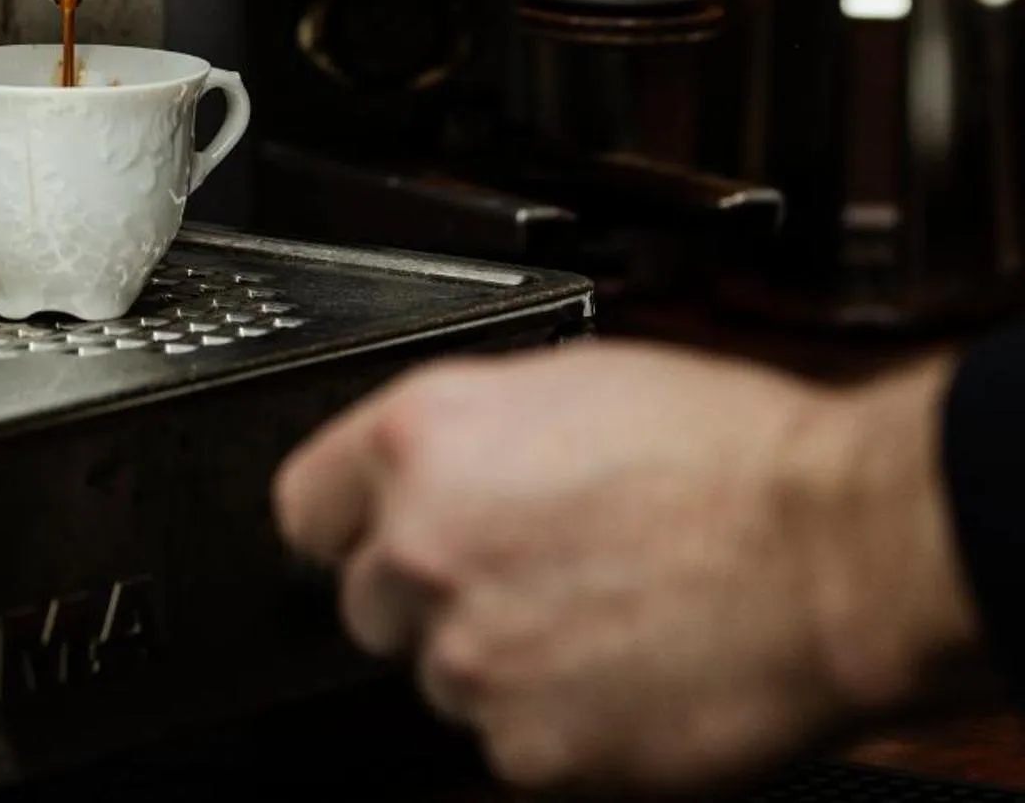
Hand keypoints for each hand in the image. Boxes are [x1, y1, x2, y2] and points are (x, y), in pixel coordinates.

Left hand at [273, 341, 977, 792]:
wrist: (830, 551)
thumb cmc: (726, 455)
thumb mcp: (565, 382)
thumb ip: (471, 435)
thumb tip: (437, 467)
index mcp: (420, 438)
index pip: (305, 505)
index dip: (350, 519)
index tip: (375, 531)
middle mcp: (424, 545)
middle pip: (369, 599)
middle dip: (430, 593)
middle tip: (524, 571)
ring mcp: (471, 656)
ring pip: (442, 674)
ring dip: (498, 658)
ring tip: (595, 614)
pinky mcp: (529, 751)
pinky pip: (510, 743)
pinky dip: (556, 722)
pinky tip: (620, 670)